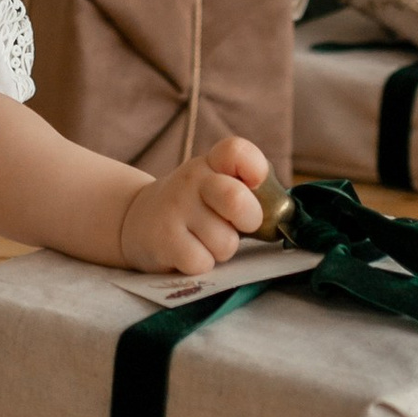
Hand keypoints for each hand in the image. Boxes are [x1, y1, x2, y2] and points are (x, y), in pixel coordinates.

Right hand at [117, 132, 270, 275]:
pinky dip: (202, 264)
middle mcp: (192, 180)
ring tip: (204, 240)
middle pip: (236, 200)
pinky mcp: (164, 240)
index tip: (255, 184)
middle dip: (249, 220)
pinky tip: (187, 252)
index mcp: (211, 163)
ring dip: (221, 250)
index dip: (255, 169)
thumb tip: (281, 216)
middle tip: (238, 226)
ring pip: (225, 243)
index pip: (237, 151)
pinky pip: (203, 263)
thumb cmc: (192, 206)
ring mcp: (175, 209)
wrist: (135, 220)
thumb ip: (246, 192)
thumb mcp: (214, 185)